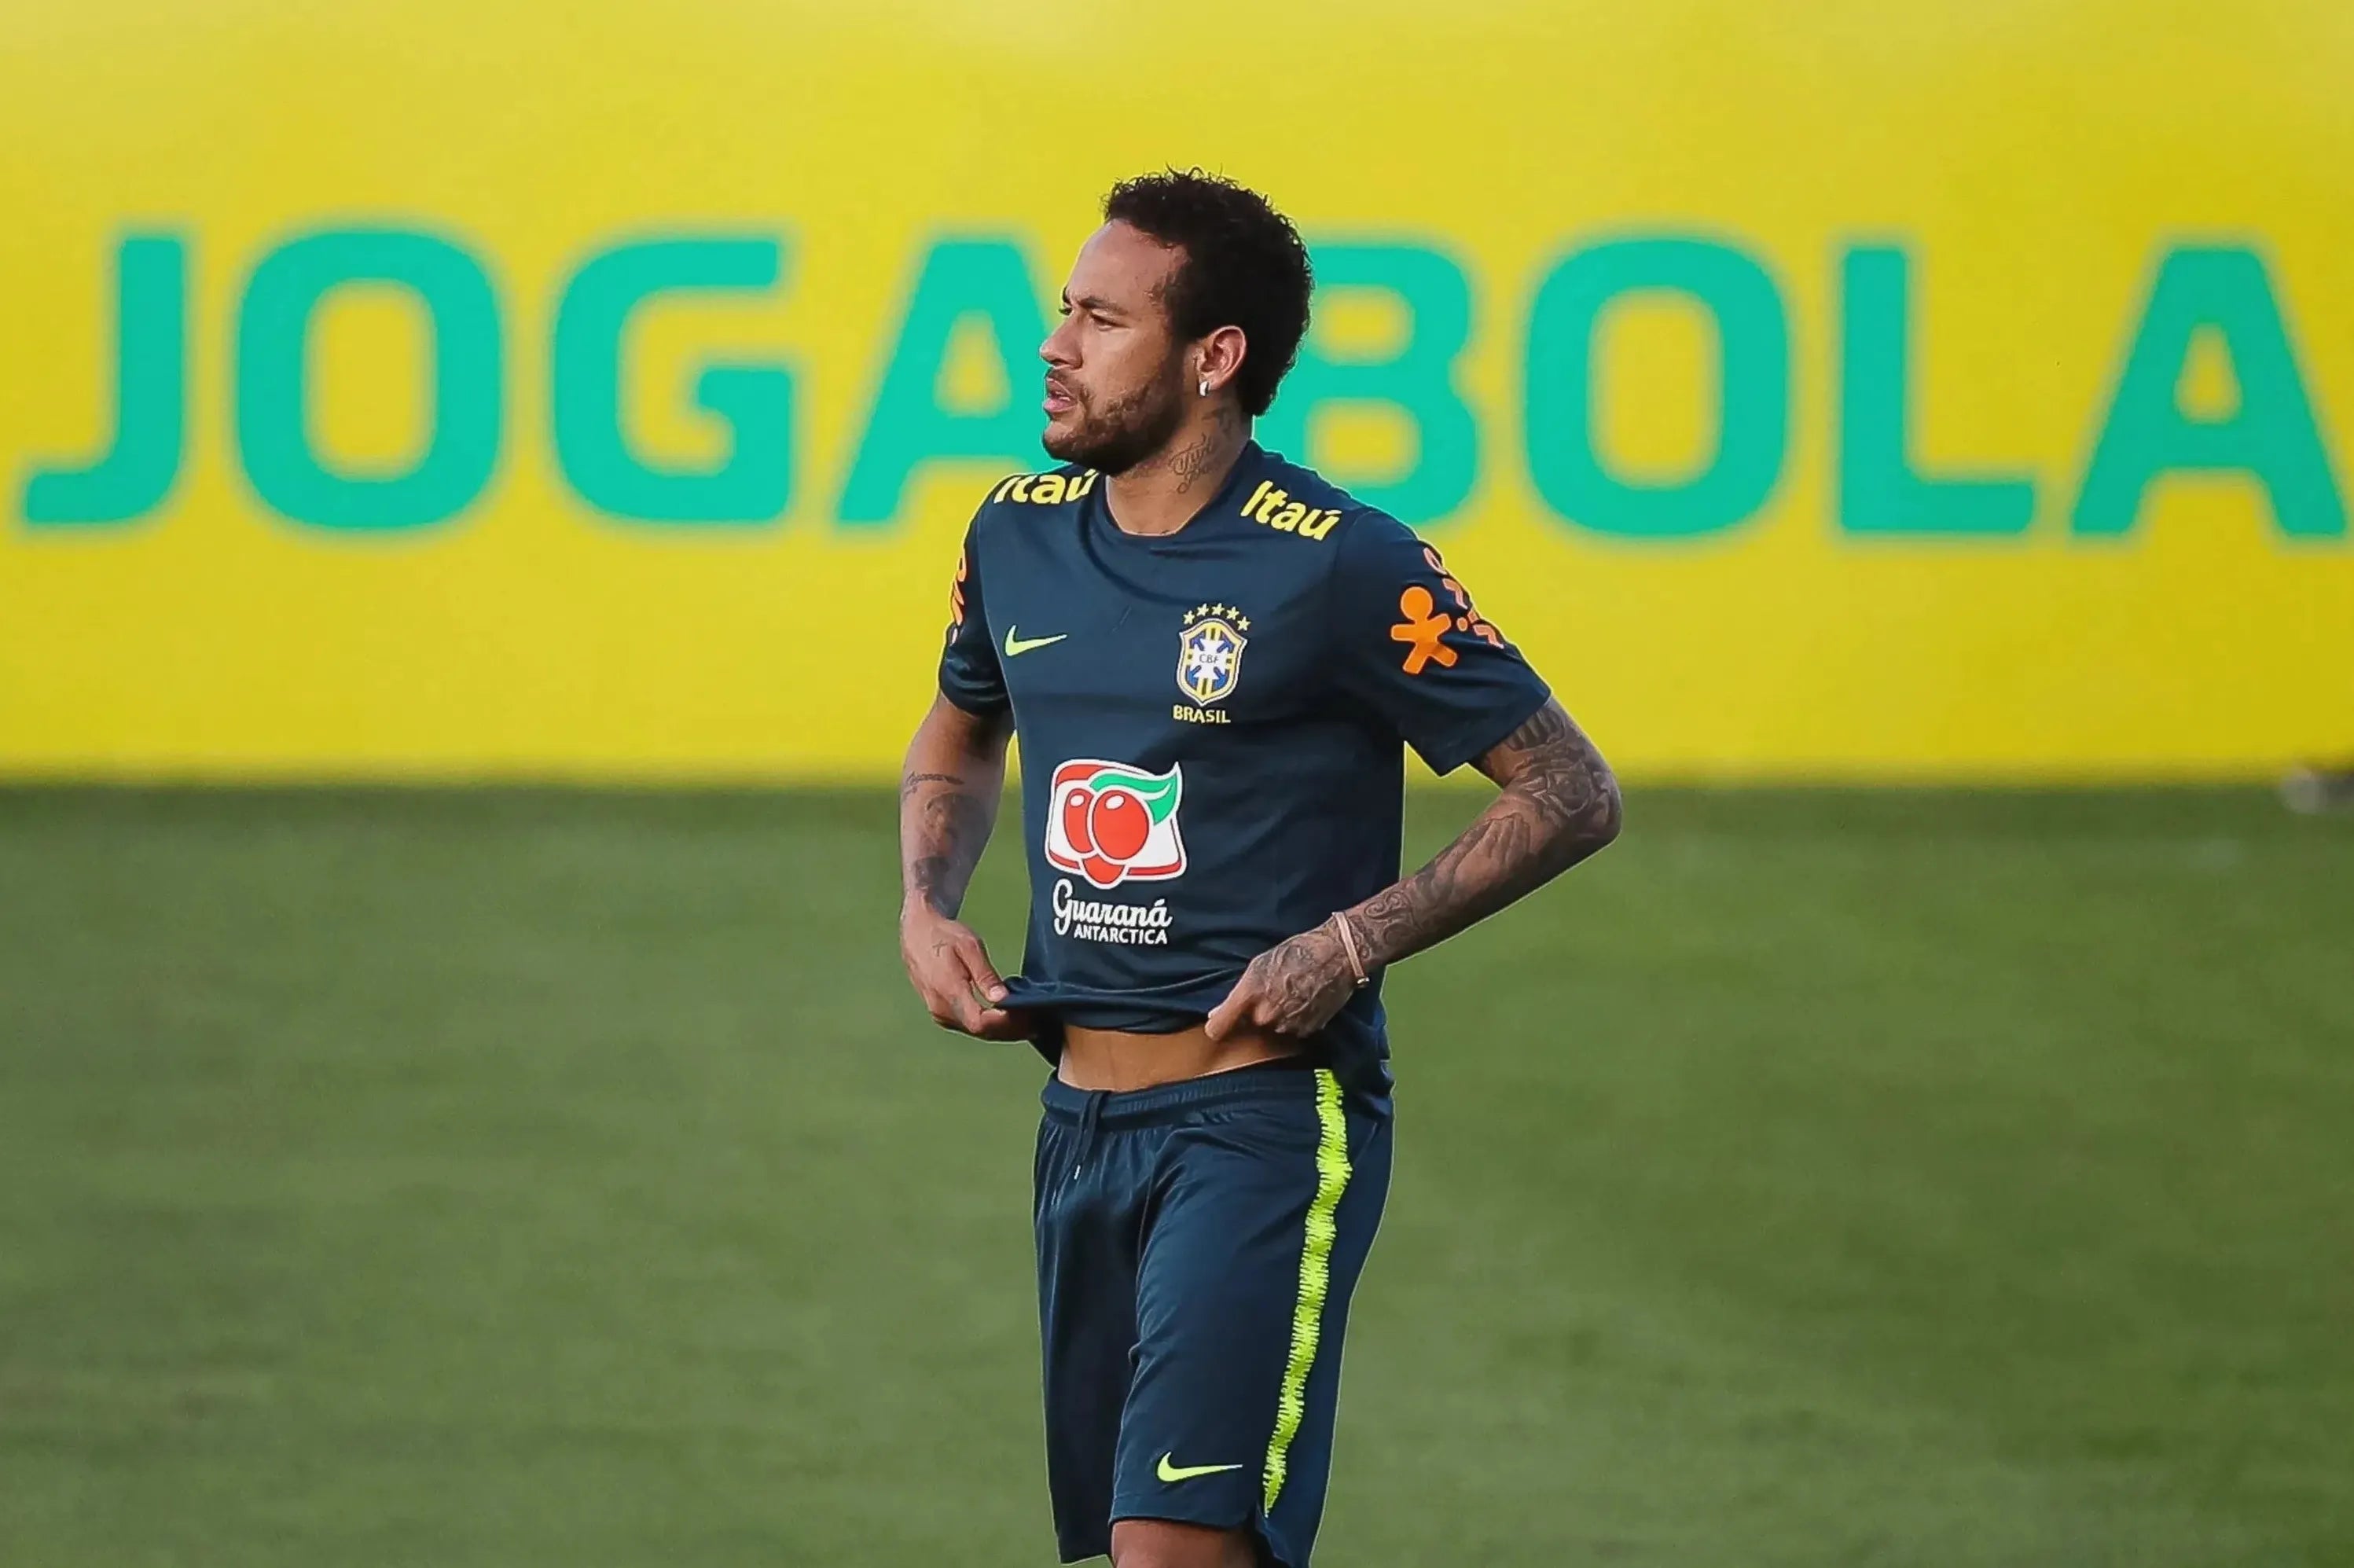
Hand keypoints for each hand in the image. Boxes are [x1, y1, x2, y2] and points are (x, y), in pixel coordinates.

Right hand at [900, 905, 1032, 1040]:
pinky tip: (1008, 1017)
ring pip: (977, 1031)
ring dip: (1003, 1029)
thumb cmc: (944, 934)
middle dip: (1012, 1029)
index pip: (981, 1021)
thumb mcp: (969, 946)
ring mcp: (940, 1013)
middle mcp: (941, 1008)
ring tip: (1029, 1021)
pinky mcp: (941, 1013)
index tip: (1030, 1015)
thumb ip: (985, 974)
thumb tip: (1002, 998)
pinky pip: (969, 1026)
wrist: (916, 933)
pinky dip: (991, 1025)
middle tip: (1038, 1021)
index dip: (1008, 1023)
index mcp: (948, 991)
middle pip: (982, 1031)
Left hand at [1204, 921, 1357, 1041]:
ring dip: (1276, 1018)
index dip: (1216, 1028)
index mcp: (1250, 995)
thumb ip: (1237, 994)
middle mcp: (1266, 1015)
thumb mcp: (1260, 964)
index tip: (1219, 1026)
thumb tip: (1215, 1014)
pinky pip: (1292, 1032)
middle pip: (1250, 1027)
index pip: (1218, 1028)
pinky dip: (1295, 1021)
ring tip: (1290, 995)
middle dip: (1255, 1016)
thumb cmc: (1297, 952)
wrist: (1338, 955)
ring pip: (1272, 1030)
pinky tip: (1303, 1001)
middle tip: (1270, 994)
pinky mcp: (1307, 1032)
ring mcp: (1287, 1026)